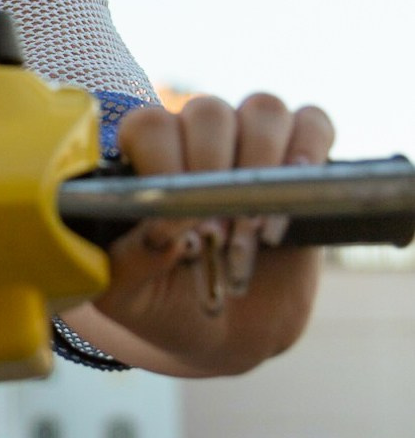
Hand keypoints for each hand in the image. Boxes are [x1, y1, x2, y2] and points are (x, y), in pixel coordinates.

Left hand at [62, 92, 334, 376]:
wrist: (233, 328)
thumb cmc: (169, 300)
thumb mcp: (127, 295)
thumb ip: (124, 265)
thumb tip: (158, 235)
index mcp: (145, 157)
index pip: (150, 125)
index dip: (164, 166)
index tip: (173, 226)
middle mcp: (197, 137)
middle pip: (209, 111)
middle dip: (215, 174)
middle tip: (215, 236)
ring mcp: (252, 141)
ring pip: (262, 110)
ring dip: (261, 168)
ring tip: (253, 232)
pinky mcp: (303, 159)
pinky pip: (313, 123)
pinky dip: (308, 154)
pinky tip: (294, 201)